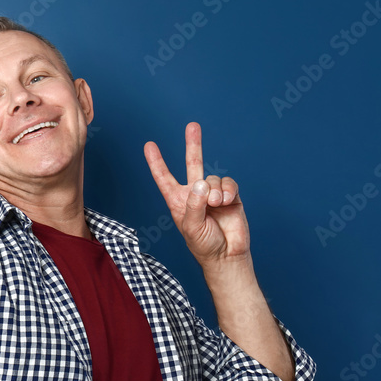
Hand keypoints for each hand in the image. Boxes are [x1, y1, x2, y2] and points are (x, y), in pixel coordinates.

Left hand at [143, 122, 248, 268]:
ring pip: (212, 178)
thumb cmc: (204, 244)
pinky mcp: (230, 196)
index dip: (156, 162)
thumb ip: (194, 204)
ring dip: (215, 191)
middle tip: (192, 126)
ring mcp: (212, 193)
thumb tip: (201, 183)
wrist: (227, 254)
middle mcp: (194, 193)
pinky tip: (227, 202)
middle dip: (193, 144)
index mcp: (178, 200)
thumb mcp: (192, 226)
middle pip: (192, 163)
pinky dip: (228, 191)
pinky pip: (228, 183)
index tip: (149, 145)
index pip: (164, 178)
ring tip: (217, 205)